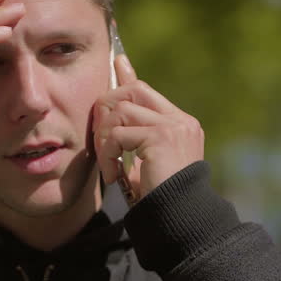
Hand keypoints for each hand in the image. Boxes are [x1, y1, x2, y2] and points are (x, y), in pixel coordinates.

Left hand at [92, 54, 204, 198]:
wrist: (180, 218)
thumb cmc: (160, 198)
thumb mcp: (145, 164)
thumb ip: (134, 140)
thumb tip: (113, 121)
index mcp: (180, 124)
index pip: (146, 90)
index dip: (127, 76)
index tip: (117, 62)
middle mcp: (180, 121)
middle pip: (133, 90)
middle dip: (107, 107)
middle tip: (100, 139)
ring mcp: (173, 126)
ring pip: (121, 111)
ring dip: (105, 138)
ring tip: (108, 164)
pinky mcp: (161, 137)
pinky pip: (118, 134)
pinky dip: (108, 154)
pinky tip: (114, 175)